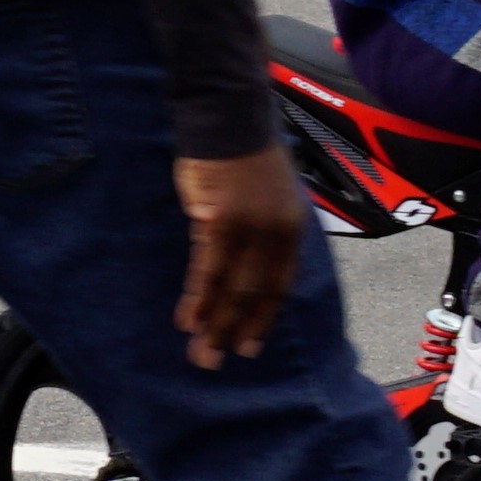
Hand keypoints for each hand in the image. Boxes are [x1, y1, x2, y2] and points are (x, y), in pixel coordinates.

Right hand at [172, 146, 306, 369]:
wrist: (228, 118)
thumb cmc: (242, 156)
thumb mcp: (268, 195)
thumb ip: (262, 230)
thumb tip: (246, 263)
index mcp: (292, 227)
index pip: (280, 284)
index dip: (264, 317)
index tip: (250, 344)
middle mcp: (277, 232)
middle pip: (257, 294)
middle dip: (236, 331)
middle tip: (219, 361)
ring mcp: (251, 227)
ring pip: (232, 288)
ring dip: (214, 324)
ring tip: (201, 352)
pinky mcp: (221, 221)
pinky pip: (208, 269)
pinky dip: (197, 298)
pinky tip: (188, 319)